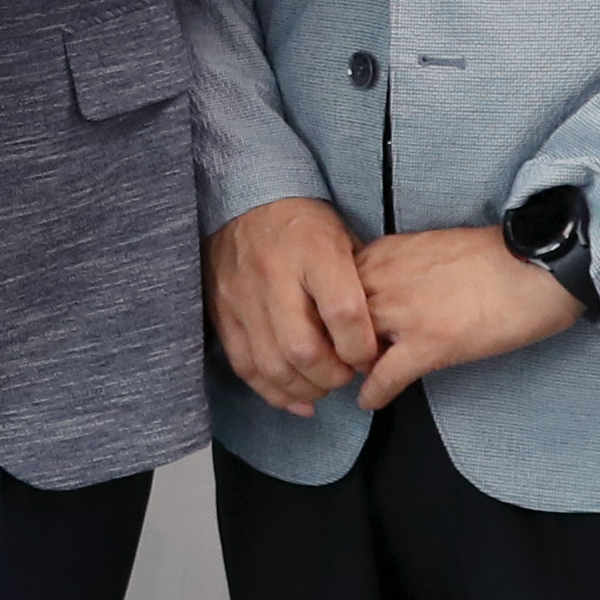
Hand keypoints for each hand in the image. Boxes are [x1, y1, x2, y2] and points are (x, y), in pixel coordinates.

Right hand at [209, 197, 380, 413]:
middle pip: (304, 348)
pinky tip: (296, 398)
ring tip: (322, 386)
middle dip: (332, 375)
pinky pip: (245, 366)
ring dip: (304, 388)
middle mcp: (274, 276)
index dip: (361, 348)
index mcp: (314, 251)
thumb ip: (358, 286)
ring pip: (273, 365)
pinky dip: (273, 391)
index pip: (343, 313)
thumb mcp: (342, 238)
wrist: (244, 201)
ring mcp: (243, 297)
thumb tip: (377, 339)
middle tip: (346, 375)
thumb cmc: (304, 224)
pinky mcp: (222, 314)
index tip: (368, 357)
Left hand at [347, 221, 586, 409]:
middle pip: (330, 318)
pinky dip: (374, 394)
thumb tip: (377, 291)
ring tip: (347, 382)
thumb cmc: (492, 256)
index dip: (326, 311)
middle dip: (328, 342)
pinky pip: (384, 377)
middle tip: (330, 362)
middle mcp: (384, 280)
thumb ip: (395, 267)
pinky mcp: (429, 344)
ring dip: (346, 369)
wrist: (536, 264)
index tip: (327, 328)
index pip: (329, 286)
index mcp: (384, 253)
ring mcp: (404, 314)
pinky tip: (370, 402)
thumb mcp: (429, 247)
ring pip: (350, 348)